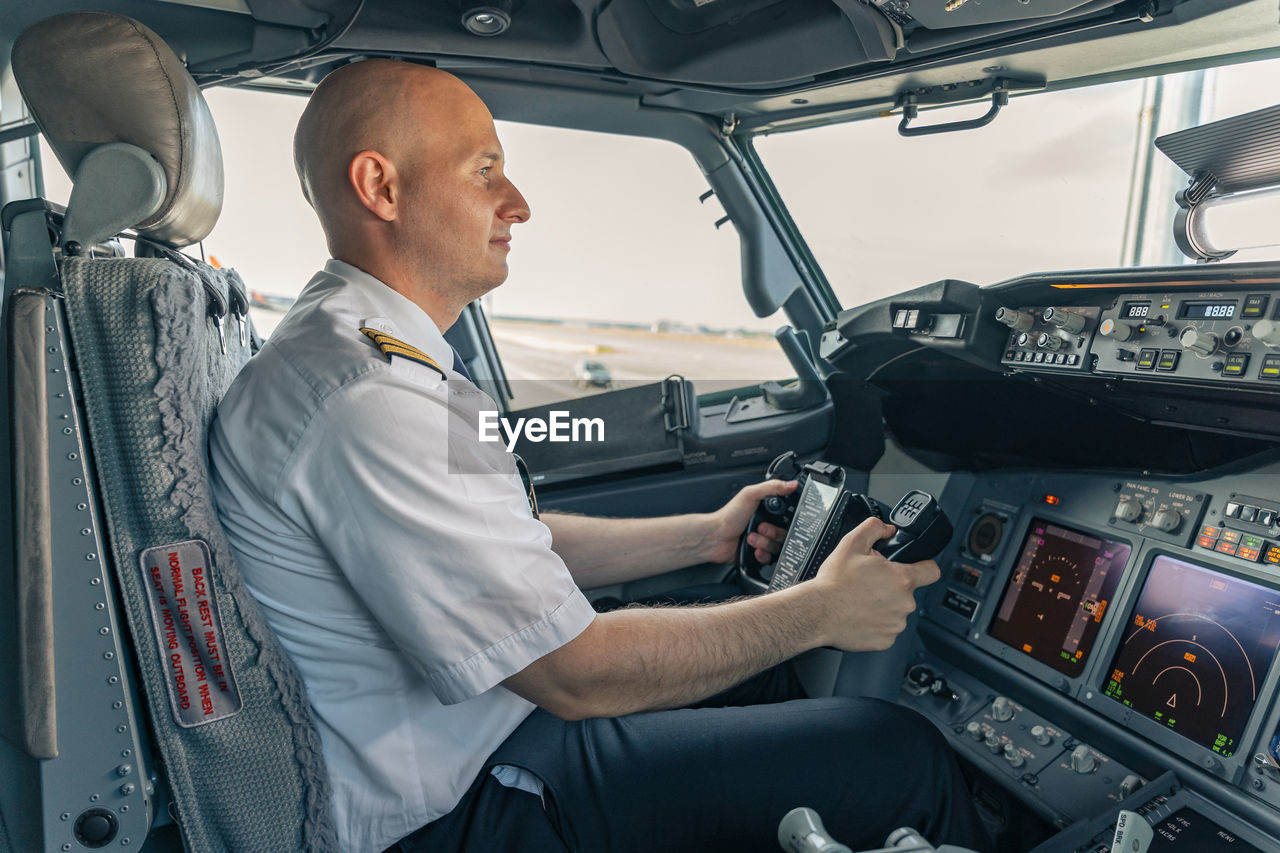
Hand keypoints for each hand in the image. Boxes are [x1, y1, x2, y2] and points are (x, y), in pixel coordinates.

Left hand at [700, 479, 797, 564]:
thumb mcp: (750, 495)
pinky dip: (762, 554)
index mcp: (766, 511)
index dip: (786, 519)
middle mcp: (766, 526)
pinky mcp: (758, 554)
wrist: (715, 538)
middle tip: (760, 527)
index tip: (776, 518)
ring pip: (777, 546)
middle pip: (784, 533)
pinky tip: (754, 549)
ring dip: (765, 543)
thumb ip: (772, 487)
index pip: (787, 516)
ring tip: (751, 538)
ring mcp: (762, 541)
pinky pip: (770, 558)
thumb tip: (791, 484)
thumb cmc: (728, 516)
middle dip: (772, 532)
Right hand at [808, 516, 940, 651]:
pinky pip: (886, 630)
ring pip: (896, 612)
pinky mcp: (885, 640)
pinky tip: (859, 616)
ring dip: (884, 606)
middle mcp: (904, 603)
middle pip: (907, 592)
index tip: (917, 568)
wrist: (817, 612)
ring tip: (861, 601)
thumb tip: (887, 529)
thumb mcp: (852, 543)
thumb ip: (874, 528)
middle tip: (869, 585)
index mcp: (901, 579)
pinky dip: (875, 624)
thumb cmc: (833, 582)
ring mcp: (895, 624)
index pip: (932, 571)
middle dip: (892, 587)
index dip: (924, 566)